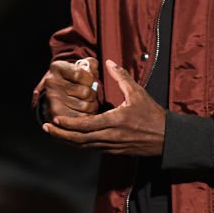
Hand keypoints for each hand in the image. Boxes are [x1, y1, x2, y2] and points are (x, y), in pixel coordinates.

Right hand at [41, 57, 100, 119]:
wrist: (57, 92)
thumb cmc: (73, 77)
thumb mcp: (81, 66)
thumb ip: (91, 64)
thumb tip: (94, 69)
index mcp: (57, 67)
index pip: (80, 74)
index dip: (90, 79)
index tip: (88, 81)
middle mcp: (51, 82)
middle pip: (85, 92)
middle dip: (92, 94)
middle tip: (89, 94)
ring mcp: (52, 99)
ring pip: (85, 106)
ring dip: (92, 106)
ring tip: (88, 102)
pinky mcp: (55, 114)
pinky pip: (80, 118)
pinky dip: (86, 116)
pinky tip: (84, 111)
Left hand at [43, 59, 165, 156]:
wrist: (167, 138)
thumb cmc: (152, 114)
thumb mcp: (137, 93)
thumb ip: (121, 77)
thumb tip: (109, 62)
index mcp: (115, 122)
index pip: (86, 126)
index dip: (69, 125)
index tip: (55, 120)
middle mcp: (111, 137)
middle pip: (80, 140)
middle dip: (61, 135)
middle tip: (47, 129)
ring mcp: (112, 146)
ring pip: (85, 146)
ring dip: (68, 141)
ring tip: (54, 134)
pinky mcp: (114, 151)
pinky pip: (92, 148)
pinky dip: (80, 144)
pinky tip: (72, 138)